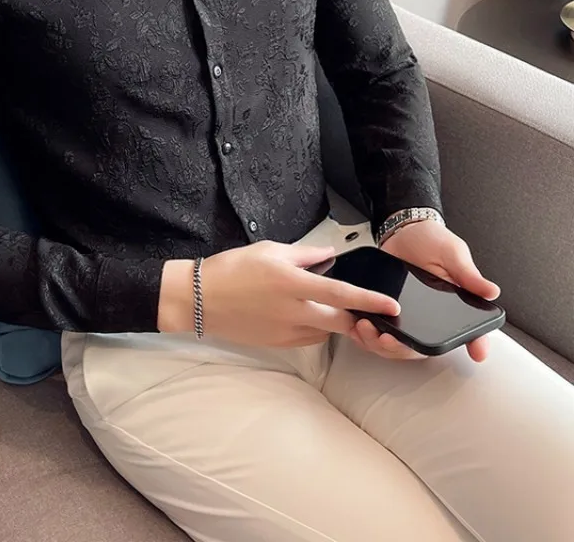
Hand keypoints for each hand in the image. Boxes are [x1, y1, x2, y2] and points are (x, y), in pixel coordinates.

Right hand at [158, 241, 399, 347]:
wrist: (200, 299)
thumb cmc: (232, 269)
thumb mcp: (269, 250)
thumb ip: (305, 254)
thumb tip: (330, 254)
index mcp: (292, 283)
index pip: (341, 293)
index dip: (370, 301)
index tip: (392, 306)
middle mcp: (293, 310)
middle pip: (341, 321)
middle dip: (359, 318)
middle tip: (368, 311)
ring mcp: (286, 331)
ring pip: (326, 331)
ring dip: (334, 321)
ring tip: (328, 305)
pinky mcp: (278, 343)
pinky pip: (308, 338)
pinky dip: (316, 328)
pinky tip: (306, 314)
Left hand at [351, 220, 500, 362]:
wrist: (403, 231)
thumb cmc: (432, 241)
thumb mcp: (452, 253)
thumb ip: (468, 274)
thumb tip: (491, 291)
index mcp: (453, 306)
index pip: (467, 331)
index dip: (473, 343)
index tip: (476, 353)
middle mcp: (429, 317)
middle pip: (422, 347)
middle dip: (404, 349)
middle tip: (390, 341)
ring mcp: (406, 315)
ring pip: (396, 344)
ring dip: (380, 344)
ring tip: (368, 331)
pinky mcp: (384, 309)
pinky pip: (377, 329)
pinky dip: (365, 333)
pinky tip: (356, 326)